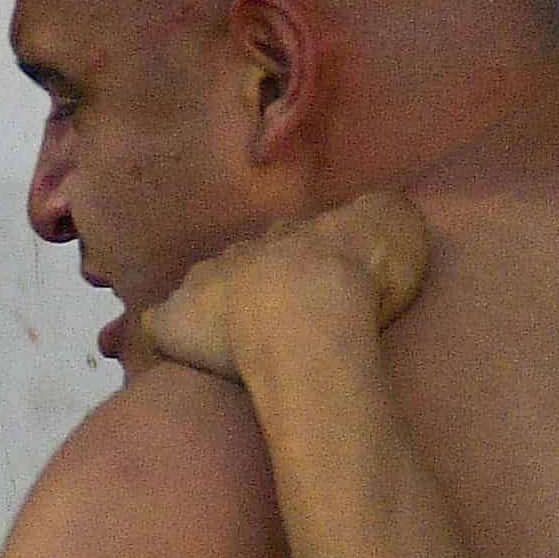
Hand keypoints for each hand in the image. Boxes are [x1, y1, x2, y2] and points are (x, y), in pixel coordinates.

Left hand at [128, 196, 430, 380]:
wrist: (313, 309)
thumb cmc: (362, 274)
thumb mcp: (397, 225)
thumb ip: (387, 213)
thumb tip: (382, 208)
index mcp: (295, 236)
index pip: (292, 242)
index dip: (303, 266)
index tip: (315, 285)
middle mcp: (247, 253)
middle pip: (244, 262)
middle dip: (255, 282)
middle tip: (276, 316)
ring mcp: (205, 284)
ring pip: (201, 285)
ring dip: (212, 306)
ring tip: (226, 338)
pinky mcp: (174, 321)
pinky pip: (161, 325)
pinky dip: (168, 335)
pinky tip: (176, 349)